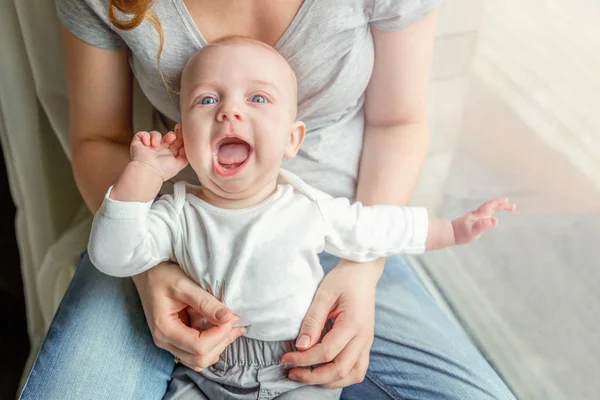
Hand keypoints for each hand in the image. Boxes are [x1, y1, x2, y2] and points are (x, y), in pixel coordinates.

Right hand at [130, 129, 187, 181]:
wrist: (148, 171)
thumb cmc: (163, 170)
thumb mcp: (180, 163)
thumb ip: (186, 155)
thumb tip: (188, 147)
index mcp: (169, 154)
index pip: (176, 143)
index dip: (179, 136)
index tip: (182, 131)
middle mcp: (160, 150)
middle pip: (167, 137)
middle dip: (171, 134)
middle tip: (172, 136)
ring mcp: (149, 146)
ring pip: (155, 134)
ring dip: (157, 137)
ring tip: (155, 145)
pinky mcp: (139, 143)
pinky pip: (143, 134)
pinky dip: (145, 137)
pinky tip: (147, 144)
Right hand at [132, 261, 245, 371]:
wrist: (147, 272)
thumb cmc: (161, 275)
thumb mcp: (184, 284)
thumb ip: (206, 302)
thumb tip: (229, 318)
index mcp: (165, 330)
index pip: (199, 347)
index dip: (220, 335)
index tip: (232, 316)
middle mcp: (165, 341)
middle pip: (200, 359)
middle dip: (222, 342)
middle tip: (235, 321)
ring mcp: (170, 342)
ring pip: (199, 359)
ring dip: (219, 345)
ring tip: (232, 325)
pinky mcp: (177, 338)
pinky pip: (197, 350)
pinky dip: (213, 342)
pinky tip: (223, 326)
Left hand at [281, 258, 383, 388]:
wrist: (363, 271)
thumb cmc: (343, 279)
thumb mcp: (324, 294)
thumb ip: (312, 321)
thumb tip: (301, 346)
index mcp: (353, 324)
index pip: (327, 352)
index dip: (304, 359)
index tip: (286, 357)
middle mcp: (364, 337)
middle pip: (340, 370)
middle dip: (313, 376)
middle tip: (291, 371)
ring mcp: (367, 342)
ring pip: (352, 375)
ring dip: (329, 381)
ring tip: (306, 376)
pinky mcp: (366, 343)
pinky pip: (357, 369)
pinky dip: (341, 376)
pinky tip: (323, 371)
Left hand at [452, 198, 515, 243]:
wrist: (449, 233)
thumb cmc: (461, 233)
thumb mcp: (473, 231)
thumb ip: (483, 225)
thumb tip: (495, 220)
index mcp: (478, 215)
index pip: (490, 206)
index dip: (499, 203)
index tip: (508, 201)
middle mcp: (477, 214)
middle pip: (491, 206)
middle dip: (502, 205)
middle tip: (513, 206)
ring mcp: (474, 217)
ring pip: (487, 209)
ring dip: (497, 208)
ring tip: (505, 208)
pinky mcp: (472, 221)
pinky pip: (484, 214)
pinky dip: (491, 212)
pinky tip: (491, 217)